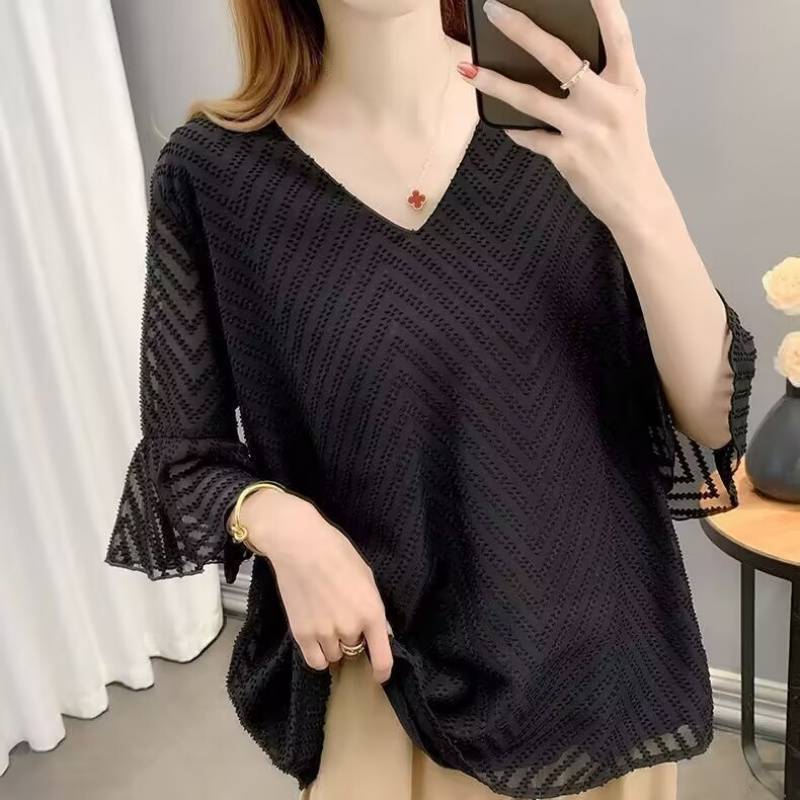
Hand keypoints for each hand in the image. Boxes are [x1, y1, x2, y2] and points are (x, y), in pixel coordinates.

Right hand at [240, 488, 393, 682]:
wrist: (299, 545)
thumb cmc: (337, 553)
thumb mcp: (366, 577)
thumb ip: (373, 608)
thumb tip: (381, 632)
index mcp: (372, 613)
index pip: (383, 658)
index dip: (383, 671)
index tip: (380, 675)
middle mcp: (350, 629)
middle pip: (356, 651)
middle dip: (353, 639)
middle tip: (342, 616)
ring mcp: (325, 634)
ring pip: (335, 656)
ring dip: (334, 645)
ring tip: (326, 619)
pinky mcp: (301, 635)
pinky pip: (315, 661)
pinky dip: (318, 654)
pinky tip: (317, 639)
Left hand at [458, 0, 671, 234]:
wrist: (635, 198)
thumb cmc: (627, 148)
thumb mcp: (628, 104)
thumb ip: (604, 76)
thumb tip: (559, 55)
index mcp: (627, 82)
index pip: (617, 33)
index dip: (603, 5)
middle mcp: (606, 101)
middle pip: (559, 56)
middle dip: (522, 30)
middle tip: (494, 11)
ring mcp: (585, 129)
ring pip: (531, 98)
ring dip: (496, 83)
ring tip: (468, 69)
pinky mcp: (567, 156)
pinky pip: (530, 136)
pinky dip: (514, 129)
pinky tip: (501, 121)